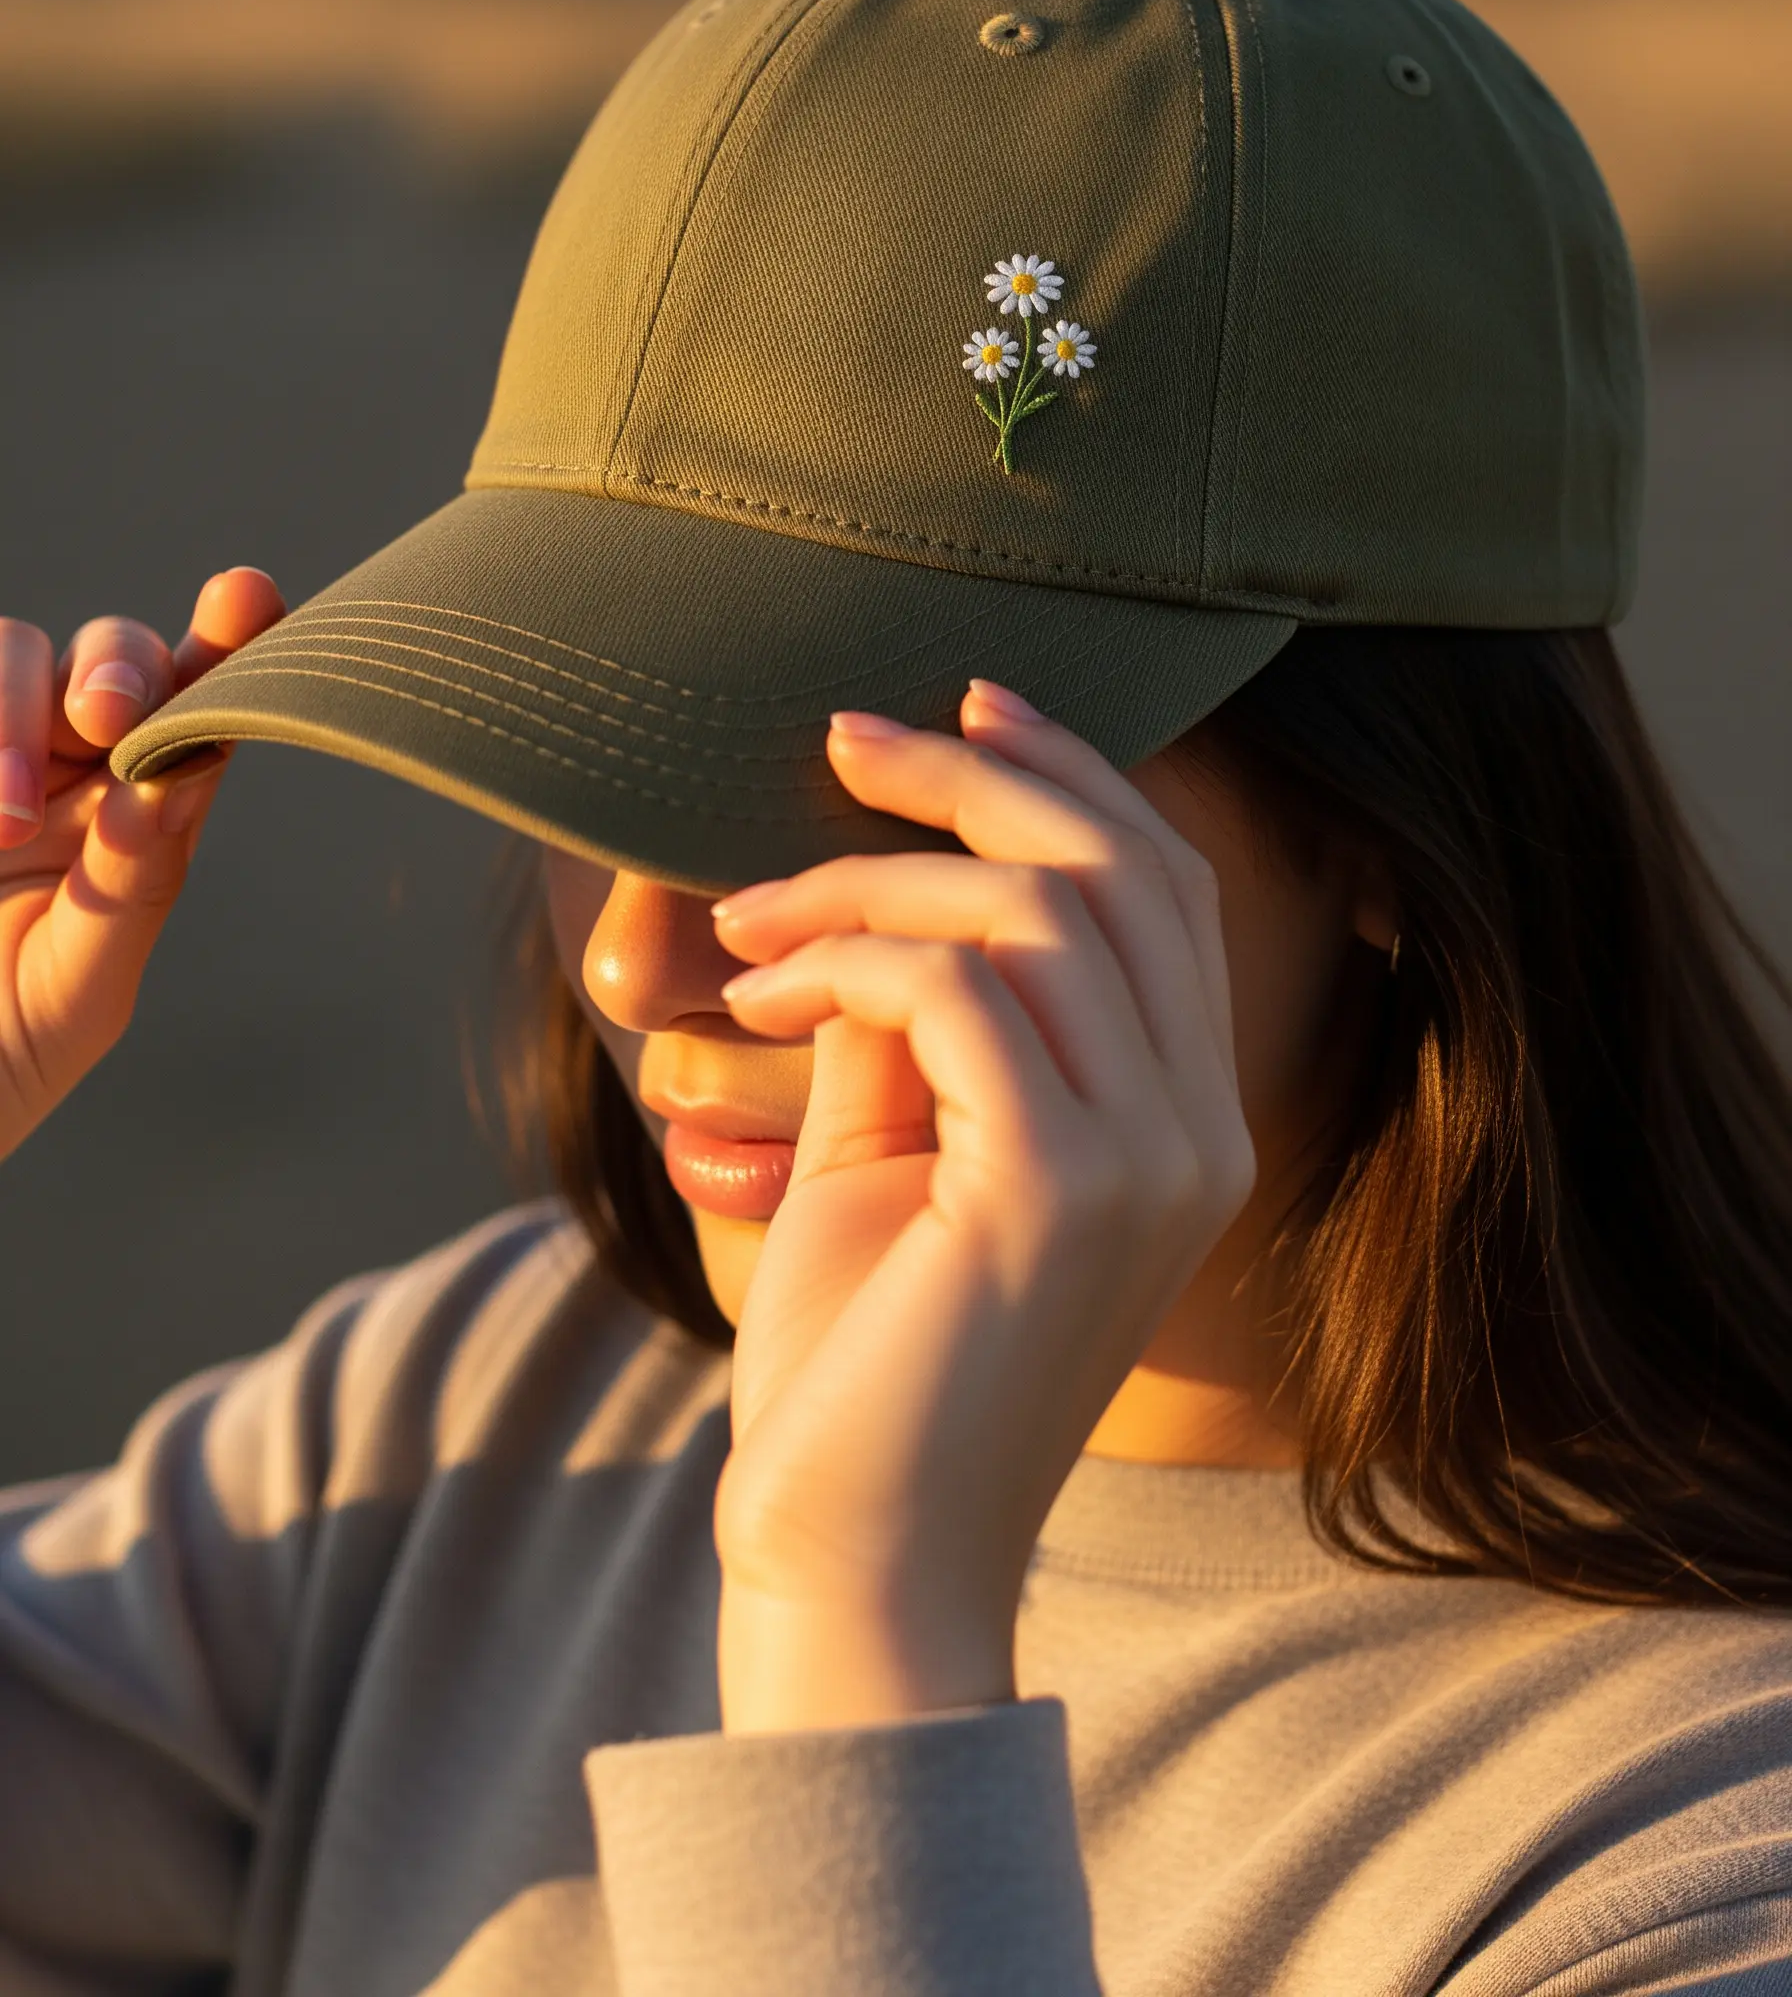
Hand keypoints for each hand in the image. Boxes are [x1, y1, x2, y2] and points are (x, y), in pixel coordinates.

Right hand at [0, 569, 284, 1160]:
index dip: (227, 641)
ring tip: (2, 819)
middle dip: (117, 669)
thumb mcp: (77, 990)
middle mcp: (60, 768)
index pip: (194, 711)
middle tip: (108, 719)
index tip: (248, 594)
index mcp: (131, 816)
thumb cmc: (2, 1058)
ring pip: (13, 652)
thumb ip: (132, 884)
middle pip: (108, 658)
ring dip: (12, 714)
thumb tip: (182, 774)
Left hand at [709, 682, 1255, 1732]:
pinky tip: (755, 996)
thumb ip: (917, 1027)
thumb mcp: (896, 1155)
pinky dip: (842, 960)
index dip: (1072, 777)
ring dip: (866, 880)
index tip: (962, 704)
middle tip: (842, 735)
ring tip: (743, 921)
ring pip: (1029, 916)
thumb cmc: (867, 1367)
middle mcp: (1201, 1131)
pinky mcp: (1060, 1191)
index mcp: (1185, 1122)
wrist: (855, 1556)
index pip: (1162, 892)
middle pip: (1116, 871)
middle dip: (975, 776)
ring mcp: (1149, 1162)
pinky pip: (954, 993)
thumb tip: (869, 892)